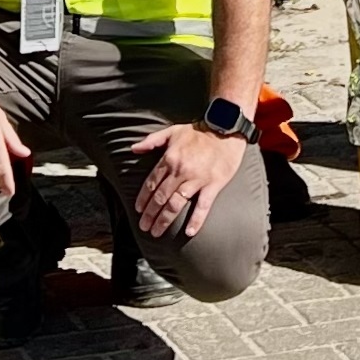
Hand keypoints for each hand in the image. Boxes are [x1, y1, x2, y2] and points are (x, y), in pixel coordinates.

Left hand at [130, 122, 247, 238]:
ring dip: (164, 220)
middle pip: (160, 197)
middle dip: (150, 214)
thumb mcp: (172, 131)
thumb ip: (152, 140)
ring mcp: (197, 179)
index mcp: (169, 158)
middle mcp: (180, 171)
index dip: (143, 199)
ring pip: (176, 204)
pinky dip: (196, 220)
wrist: (226, 127)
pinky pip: (202, 206)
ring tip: (157, 232)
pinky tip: (189, 232)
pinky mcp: (213, 184)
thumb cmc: (199, 130)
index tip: (138, 210)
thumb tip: (133, 148)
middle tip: (144, 227)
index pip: (151, 183)